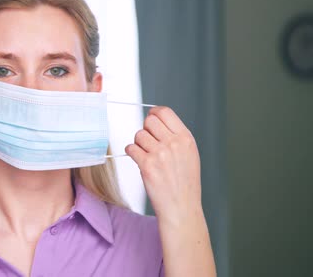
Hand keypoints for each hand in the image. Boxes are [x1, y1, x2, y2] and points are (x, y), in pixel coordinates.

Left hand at [125, 106, 202, 225]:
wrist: (181, 207)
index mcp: (186, 138)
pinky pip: (131, 148)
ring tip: (146, 155)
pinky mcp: (147, 165)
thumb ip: (175, 136)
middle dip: (145, 130)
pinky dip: (132, 153)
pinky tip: (139, 160)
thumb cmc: (184, 182)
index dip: (154, 113)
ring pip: (138, 134)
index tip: (150, 119)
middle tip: (148, 143)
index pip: (165, 112)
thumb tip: (155, 119)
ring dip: (138, 143)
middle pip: (149, 121)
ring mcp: (160, 154)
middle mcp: (174, 143)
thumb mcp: (189, 154)